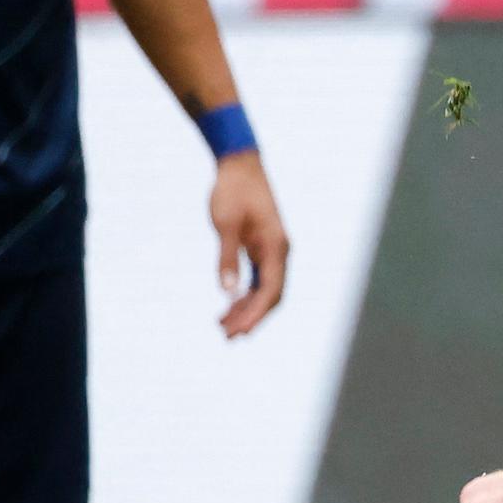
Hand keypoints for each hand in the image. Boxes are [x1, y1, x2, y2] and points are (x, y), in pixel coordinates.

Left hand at [209, 149, 289, 334]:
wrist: (239, 166)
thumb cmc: (232, 191)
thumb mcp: (225, 224)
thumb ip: (227, 258)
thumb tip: (227, 293)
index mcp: (275, 248)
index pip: (270, 291)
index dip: (255, 315)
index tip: (238, 332)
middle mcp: (279, 252)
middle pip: (271, 295)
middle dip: (252, 318)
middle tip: (228, 337)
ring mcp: (272, 250)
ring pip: (265, 289)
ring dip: (247, 308)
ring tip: (223, 326)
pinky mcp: (262, 247)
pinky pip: (258, 278)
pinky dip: (245, 293)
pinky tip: (229, 305)